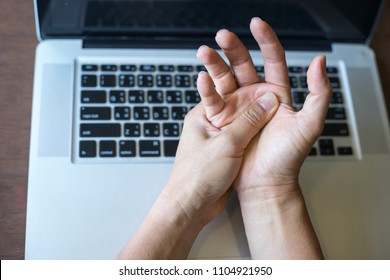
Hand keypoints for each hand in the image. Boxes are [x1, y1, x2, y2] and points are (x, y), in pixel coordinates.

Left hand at [119, 81, 278, 259]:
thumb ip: (249, 121)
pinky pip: (246, 137)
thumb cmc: (197, 175)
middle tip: (273, 91)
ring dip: (257, 117)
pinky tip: (268, 131)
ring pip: (243, 121)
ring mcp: (219, 138)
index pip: (223, 89)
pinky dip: (256, 134)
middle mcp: (210, 124)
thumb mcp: (227, 144)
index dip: (242, 82)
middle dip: (253, 99)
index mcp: (203, 115)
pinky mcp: (228, 153)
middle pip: (236, 104)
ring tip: (276, 108)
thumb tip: (268, 101)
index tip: (262, 79)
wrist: (192, 206)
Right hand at [196, 18, 331, 199]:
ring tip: (205, 52)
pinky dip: (207, 89)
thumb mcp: (310, 125)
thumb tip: (319, 61)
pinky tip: (201, 78)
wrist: (265, 183)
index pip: (272, 60)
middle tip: (223, 35)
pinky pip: (214, 100)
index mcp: (277, 94)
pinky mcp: (223, 120)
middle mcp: (256, 97)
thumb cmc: (288, 158)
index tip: (256, 24)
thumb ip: (319, 93)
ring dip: (214, 64)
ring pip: (225, 79)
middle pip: (243, 65)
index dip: (265, 40)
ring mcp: (238, 108)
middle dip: (233, 48)